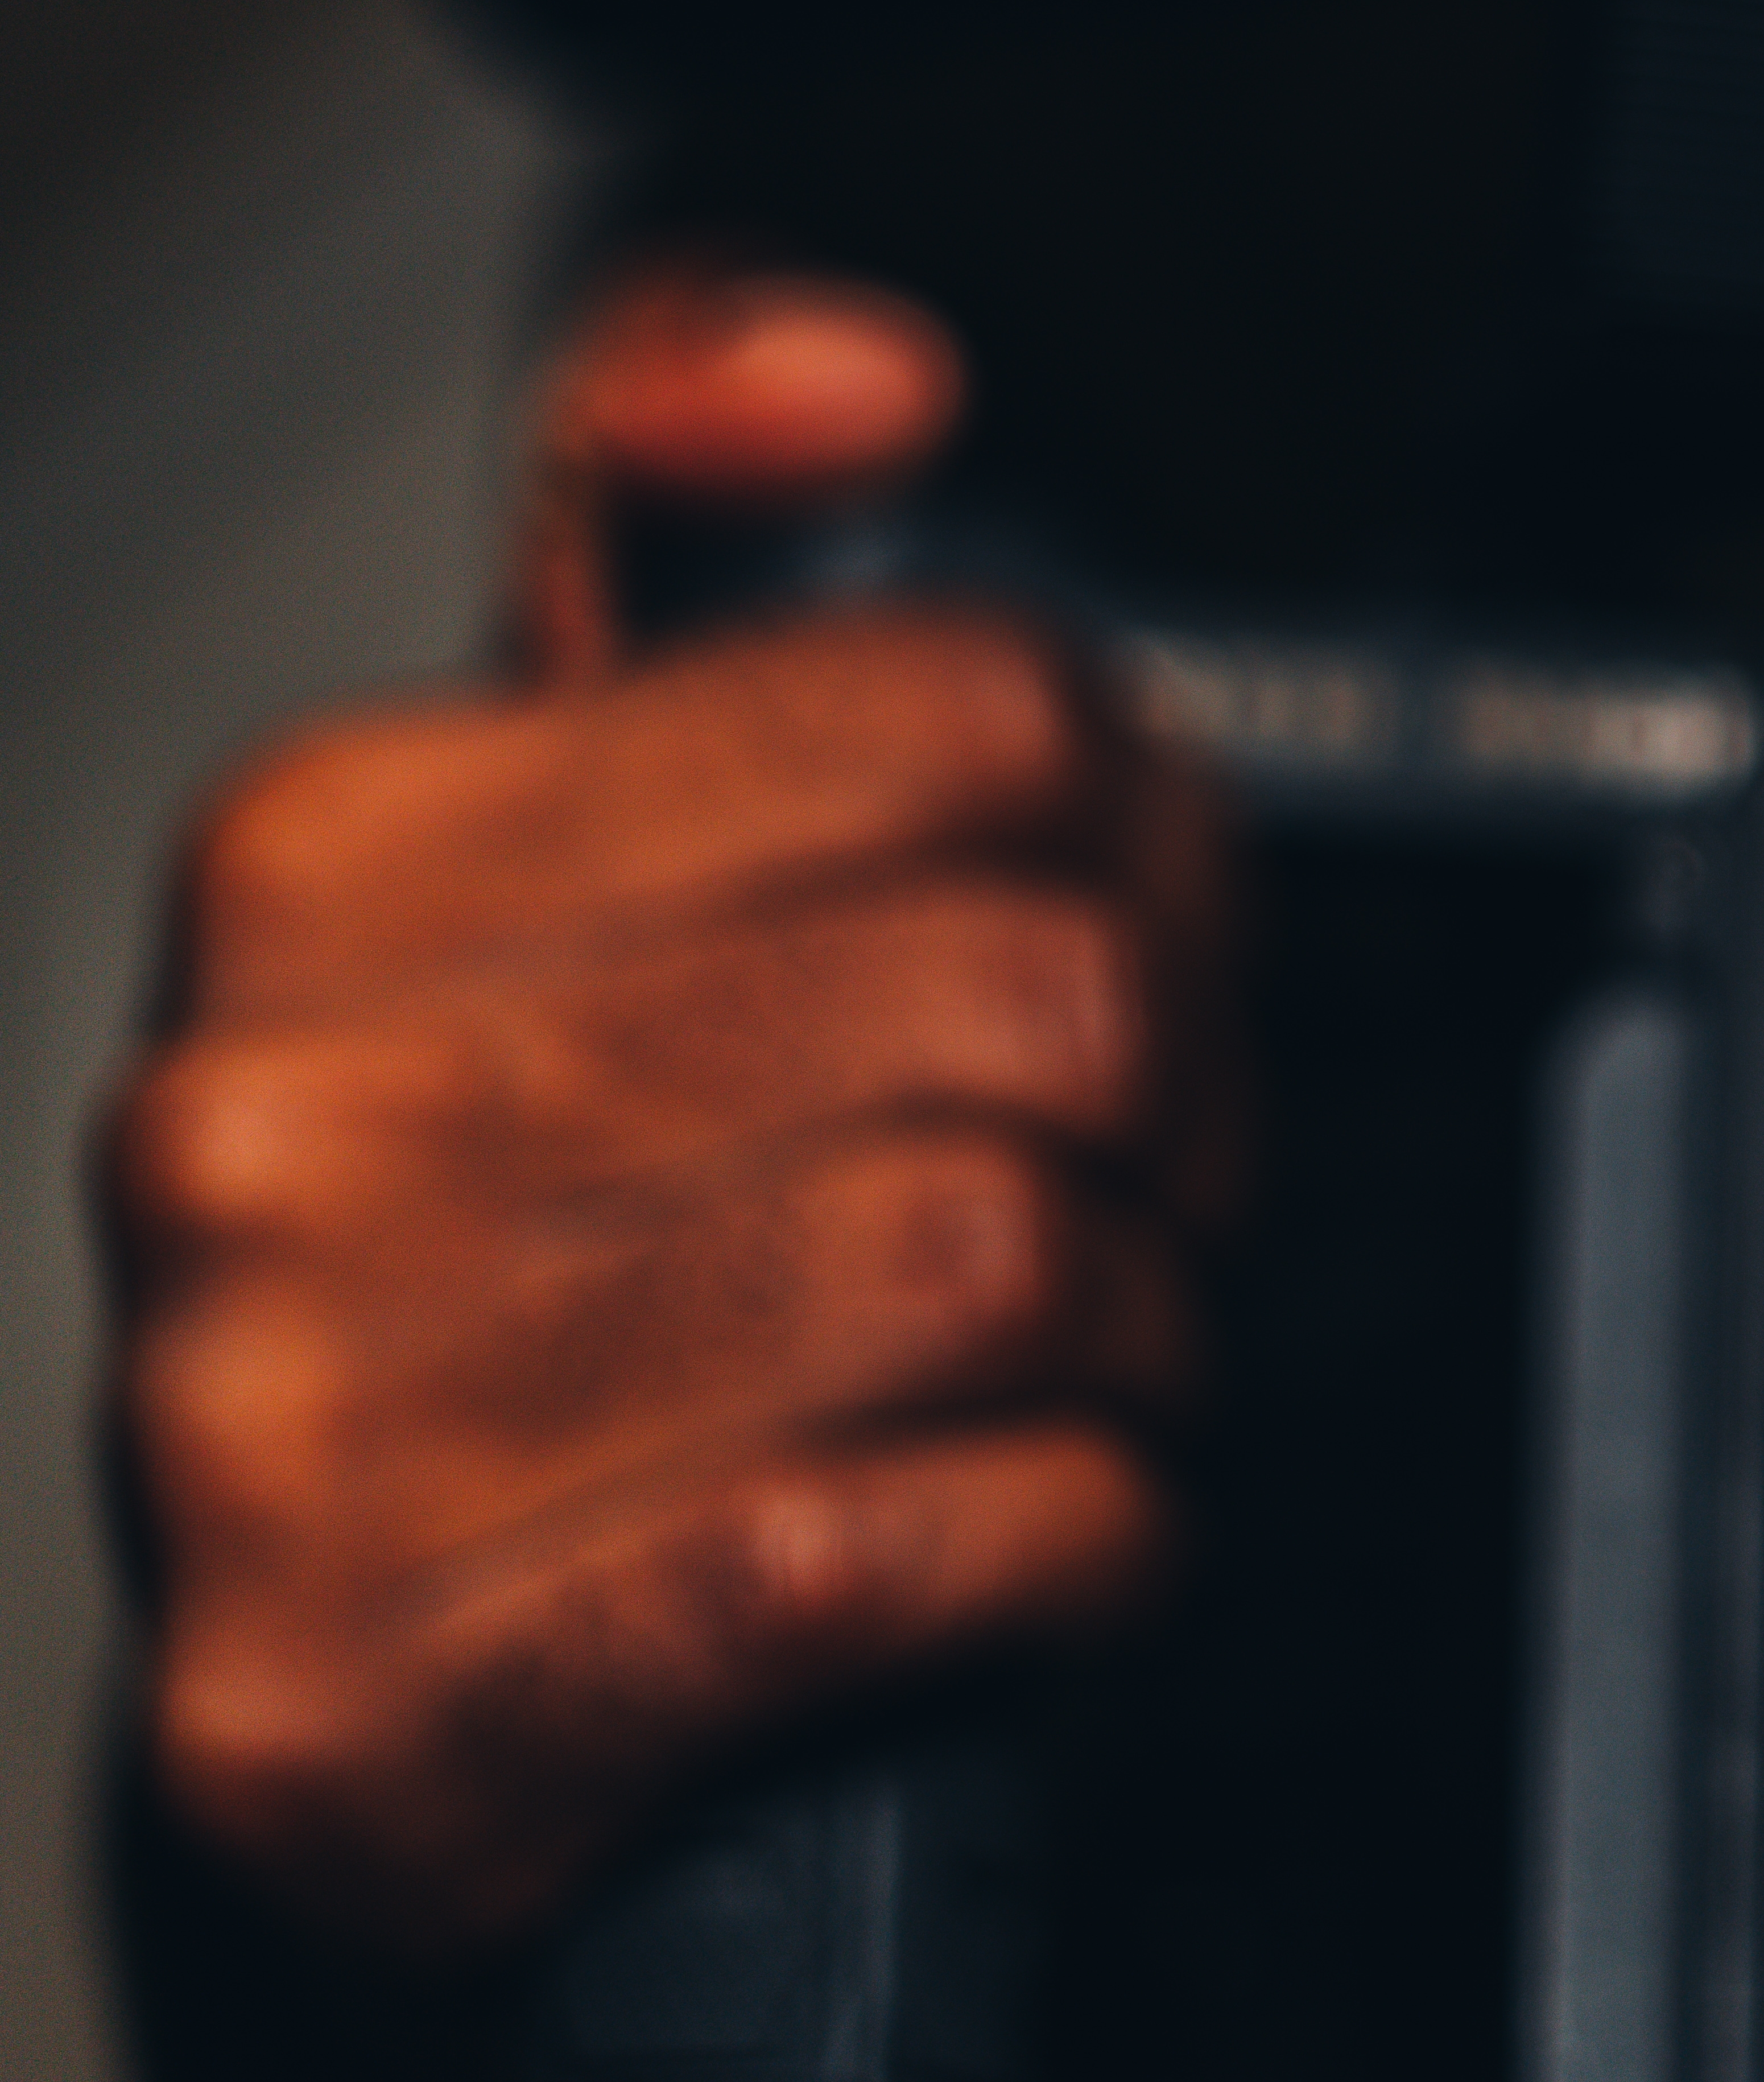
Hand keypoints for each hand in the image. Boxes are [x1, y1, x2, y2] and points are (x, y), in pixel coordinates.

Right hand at [101, 267, 1237, 1951]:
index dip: (1144, 837)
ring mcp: (297, 1432)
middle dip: (1179, 1103)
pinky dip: (1077, 1533)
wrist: (356, 1683)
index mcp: (330, 860)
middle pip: (1021, 996)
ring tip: (1092, 1344)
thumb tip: (847, 374)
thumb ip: (688, 533)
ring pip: (992, 1253)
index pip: (962, 719)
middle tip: (1154, 1170)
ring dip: (1144, 1323)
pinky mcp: (396, 1707)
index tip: (1135, 923)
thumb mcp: (587, 842)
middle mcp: (266, 1127)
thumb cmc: (524, 1242)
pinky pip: (913, 1539)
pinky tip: (1038, 1518)